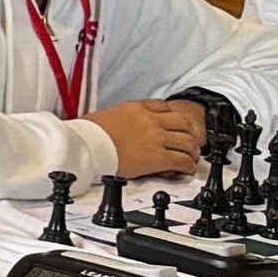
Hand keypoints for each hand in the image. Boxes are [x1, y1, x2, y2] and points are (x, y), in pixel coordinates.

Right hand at [91, 100, 209, 178]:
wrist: (86, 146)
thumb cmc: (87, 135)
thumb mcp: (104, 117)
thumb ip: (119, 119)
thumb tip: (115, 126)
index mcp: (137, 108)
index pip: (164, 107)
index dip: (173, 117)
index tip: (174, 125)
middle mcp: (150, 121)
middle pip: (183, 123)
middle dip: (190, 133)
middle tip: (190, 142)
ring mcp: (156, 138)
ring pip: (187, 141)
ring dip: (192, 150)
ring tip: (191, 158)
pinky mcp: (157, 157)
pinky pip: (182, 160)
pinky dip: (188, 166)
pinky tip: (187, 169)